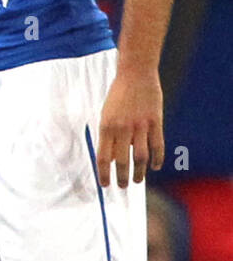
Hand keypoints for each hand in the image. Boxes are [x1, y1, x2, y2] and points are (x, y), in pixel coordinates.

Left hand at [96, 67, 164, 186]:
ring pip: (141, 157)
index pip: (103, 156)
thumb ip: (109, 134)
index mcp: (106, 126)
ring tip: (137, 181)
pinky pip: (158, 145)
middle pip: (123, 161)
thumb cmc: (118, 94)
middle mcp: (123, 128)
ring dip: (139, 172)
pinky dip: (157, 159)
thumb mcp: (106, 113)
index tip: (104, 184)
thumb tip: (112, 157)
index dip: (104, 173)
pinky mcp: (155, 122)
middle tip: (122, 186)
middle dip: (121, 177)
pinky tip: (155, 167)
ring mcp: (141, 126)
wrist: (136, 73)